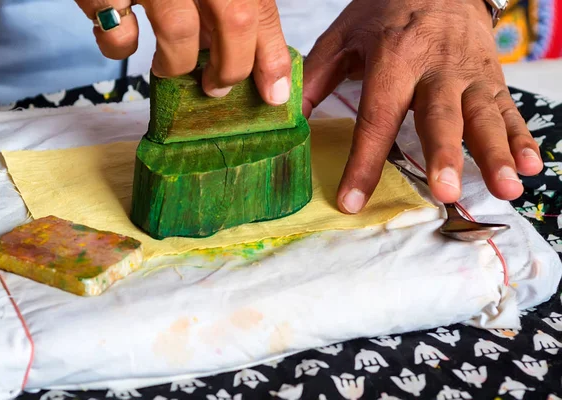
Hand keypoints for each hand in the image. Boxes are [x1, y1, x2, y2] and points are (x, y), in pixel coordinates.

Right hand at [75, 0, 291, 104]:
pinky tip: (126, 38)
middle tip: (216, 88)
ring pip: (178, 33)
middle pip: (234, 20)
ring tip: (169, 68)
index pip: (261, 9)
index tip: (274, 94)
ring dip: (177, 65)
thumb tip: (243, 58)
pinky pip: (119, 36)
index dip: (271, 56)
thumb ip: (223, 5)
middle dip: (230, 68)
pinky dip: (120, 47)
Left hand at [303, 0, 542, 213]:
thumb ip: (317, 77)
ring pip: (483, 116)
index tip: (351, 200)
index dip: (363, 161)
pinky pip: (509, 109)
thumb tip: (288, 119)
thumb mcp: (343, 36)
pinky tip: (530, 167)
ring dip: (495, 153)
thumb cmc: (385, 12)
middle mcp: (435, 67)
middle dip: (443, 155)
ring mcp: (468, 73)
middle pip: (439, 115)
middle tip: (443, 191)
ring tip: (504, 187)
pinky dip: (521, 138)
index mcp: (393, 58)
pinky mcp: (491, 78)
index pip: (376, 117)